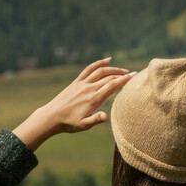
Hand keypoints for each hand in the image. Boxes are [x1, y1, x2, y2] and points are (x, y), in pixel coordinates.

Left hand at [13, 58, 136, 150]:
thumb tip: (106, 116)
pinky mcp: (77, 82)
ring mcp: (82, 83)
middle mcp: (88, 88)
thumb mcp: (83, 125)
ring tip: (123, 70)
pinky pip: (89, 69)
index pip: (112, 86)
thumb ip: (96, 120)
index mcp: (93, 99)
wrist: (52, 116)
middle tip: (133, 74)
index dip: (124, 80)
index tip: (134, 76)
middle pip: (108, 77)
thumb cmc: (69, 123)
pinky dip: (98, 63)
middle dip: (122, 74)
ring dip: (113, 68)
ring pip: (100, 71)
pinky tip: (107, 60)